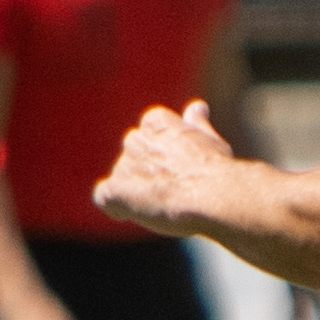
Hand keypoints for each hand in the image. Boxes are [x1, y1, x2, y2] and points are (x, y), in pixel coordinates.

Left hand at [91, 102, 245, 242]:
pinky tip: (132, 212)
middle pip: (133, 153)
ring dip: (134, 188)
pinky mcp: (117, 190)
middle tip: (172, 188)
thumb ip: (197, 125)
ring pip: (121, 175)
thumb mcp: (211, 140)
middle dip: (146, 169)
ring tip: (162, 203)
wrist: (211, 195)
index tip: (176, 166)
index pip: (148, 131)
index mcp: (156, 121)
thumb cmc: (216, 169)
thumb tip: (196, 107)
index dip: (160, 152)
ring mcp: (124, 164)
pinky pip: (104, 196)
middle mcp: (135, 138)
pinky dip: (115, 205)